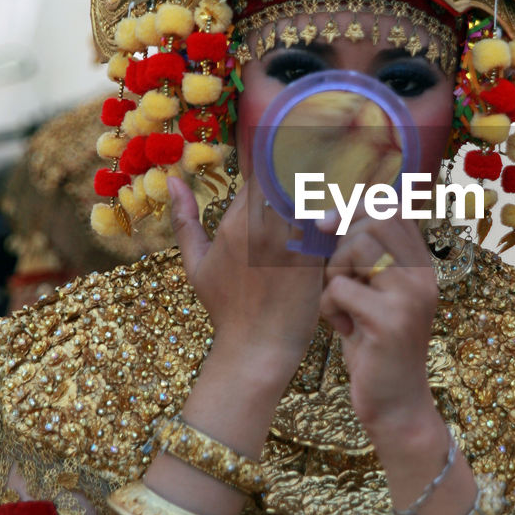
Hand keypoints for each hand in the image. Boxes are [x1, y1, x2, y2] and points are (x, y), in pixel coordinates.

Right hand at [168, 176, 322, 383]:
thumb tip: (173, 179)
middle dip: (303, 176)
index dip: (278, 167)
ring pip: (313, 198)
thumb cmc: (227, 308)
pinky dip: (335, 218)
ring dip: (322, 194)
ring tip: (333, 197)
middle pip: (291, 179)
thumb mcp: (195, 264)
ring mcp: (289, 243)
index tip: (290, 171)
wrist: (257, 348)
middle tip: (318, 177)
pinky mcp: (314, 258)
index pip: (262, 173)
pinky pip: (329, 224)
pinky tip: (340, 222)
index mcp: (234, 223)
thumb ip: (184, 220)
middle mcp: (261, 227)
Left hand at [320, 211, 438, 432]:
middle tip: (339, 280)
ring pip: (357, 248)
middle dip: (342, 245)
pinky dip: (329, 308)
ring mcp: (411, 297)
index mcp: (421, 266)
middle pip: (374, 221)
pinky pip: (340, 288)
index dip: (355, 208)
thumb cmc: (376, 348)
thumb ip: (365, 260)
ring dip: (334, 275)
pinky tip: (344, 330)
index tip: (328, 226)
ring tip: (343, 306)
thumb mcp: (375, 296)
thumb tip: (328, 217)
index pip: (393, 208)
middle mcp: (423, 276)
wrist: (396, 406)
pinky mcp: (390, 321)